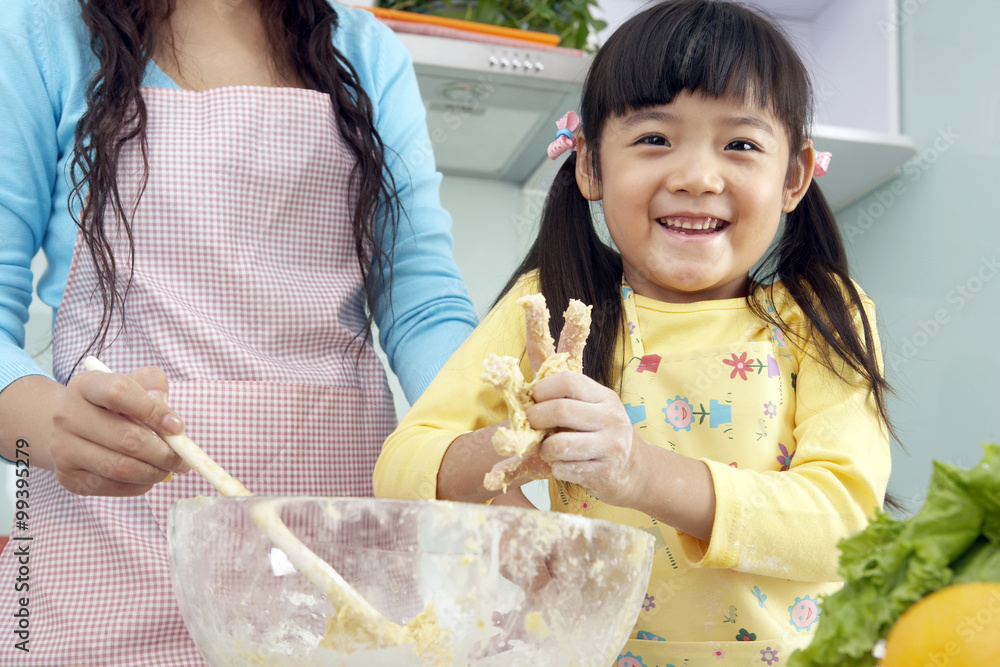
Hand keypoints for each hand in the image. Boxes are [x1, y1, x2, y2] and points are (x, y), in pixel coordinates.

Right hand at [49, 366, 189, 495]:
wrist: (73, 426)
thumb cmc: (113, 403)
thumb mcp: (134, 382)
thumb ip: (153, 386)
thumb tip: (168, 418)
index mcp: (85, 386)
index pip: (120, 393)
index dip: (153, 410)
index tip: (178, 427)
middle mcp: (67, 416)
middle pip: (126, 439)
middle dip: (164, 453)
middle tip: (182, 458)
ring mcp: (63, 449)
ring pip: (120, 468)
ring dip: (154, 472)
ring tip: (168, 468)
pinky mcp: (68, 477)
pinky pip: (111, 487)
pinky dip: (138, 485)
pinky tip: (147, 476)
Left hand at [527, 371, 644, 509]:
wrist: (635, 469)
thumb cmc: (602, 434)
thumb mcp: (592, 408)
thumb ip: (565, 397)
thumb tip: (522, 389)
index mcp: (604, 397)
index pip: (569, 381)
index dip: (543, 388)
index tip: (534, 399)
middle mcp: (611, 418)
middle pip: (560, 410)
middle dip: (535, 418)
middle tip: (530, 425)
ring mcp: (611, 446)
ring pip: (559, 445)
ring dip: (544, 449)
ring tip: (547, 449)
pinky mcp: (605, 473)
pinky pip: (564, 469)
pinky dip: (556, 469)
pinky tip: (564, 466)